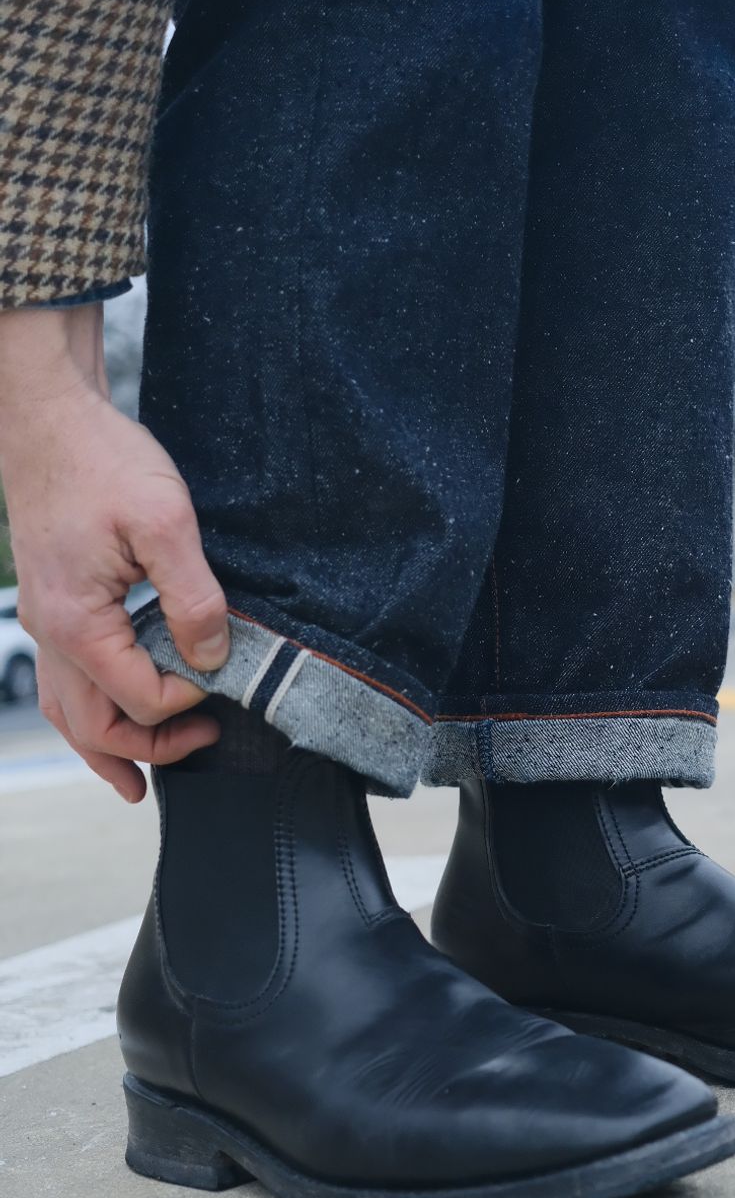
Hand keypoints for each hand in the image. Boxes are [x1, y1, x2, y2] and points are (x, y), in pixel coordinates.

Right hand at [0, 301, 226, 801]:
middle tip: (207, 742)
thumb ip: (193, 597)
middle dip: (151, 747)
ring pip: (68, 712)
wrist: (49, 416)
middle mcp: (52, 634)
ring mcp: (46, 623)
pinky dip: (89, 714)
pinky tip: (112, 722)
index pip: (141, 697)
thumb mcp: (165, 522)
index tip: (226, 676)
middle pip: (95, 725)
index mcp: (80, 623)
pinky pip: (63, 681)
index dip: (191, 699)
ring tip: (140, 782)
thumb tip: (214, 657)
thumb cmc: (102, 459)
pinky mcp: (53, 606)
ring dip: (108, 748)